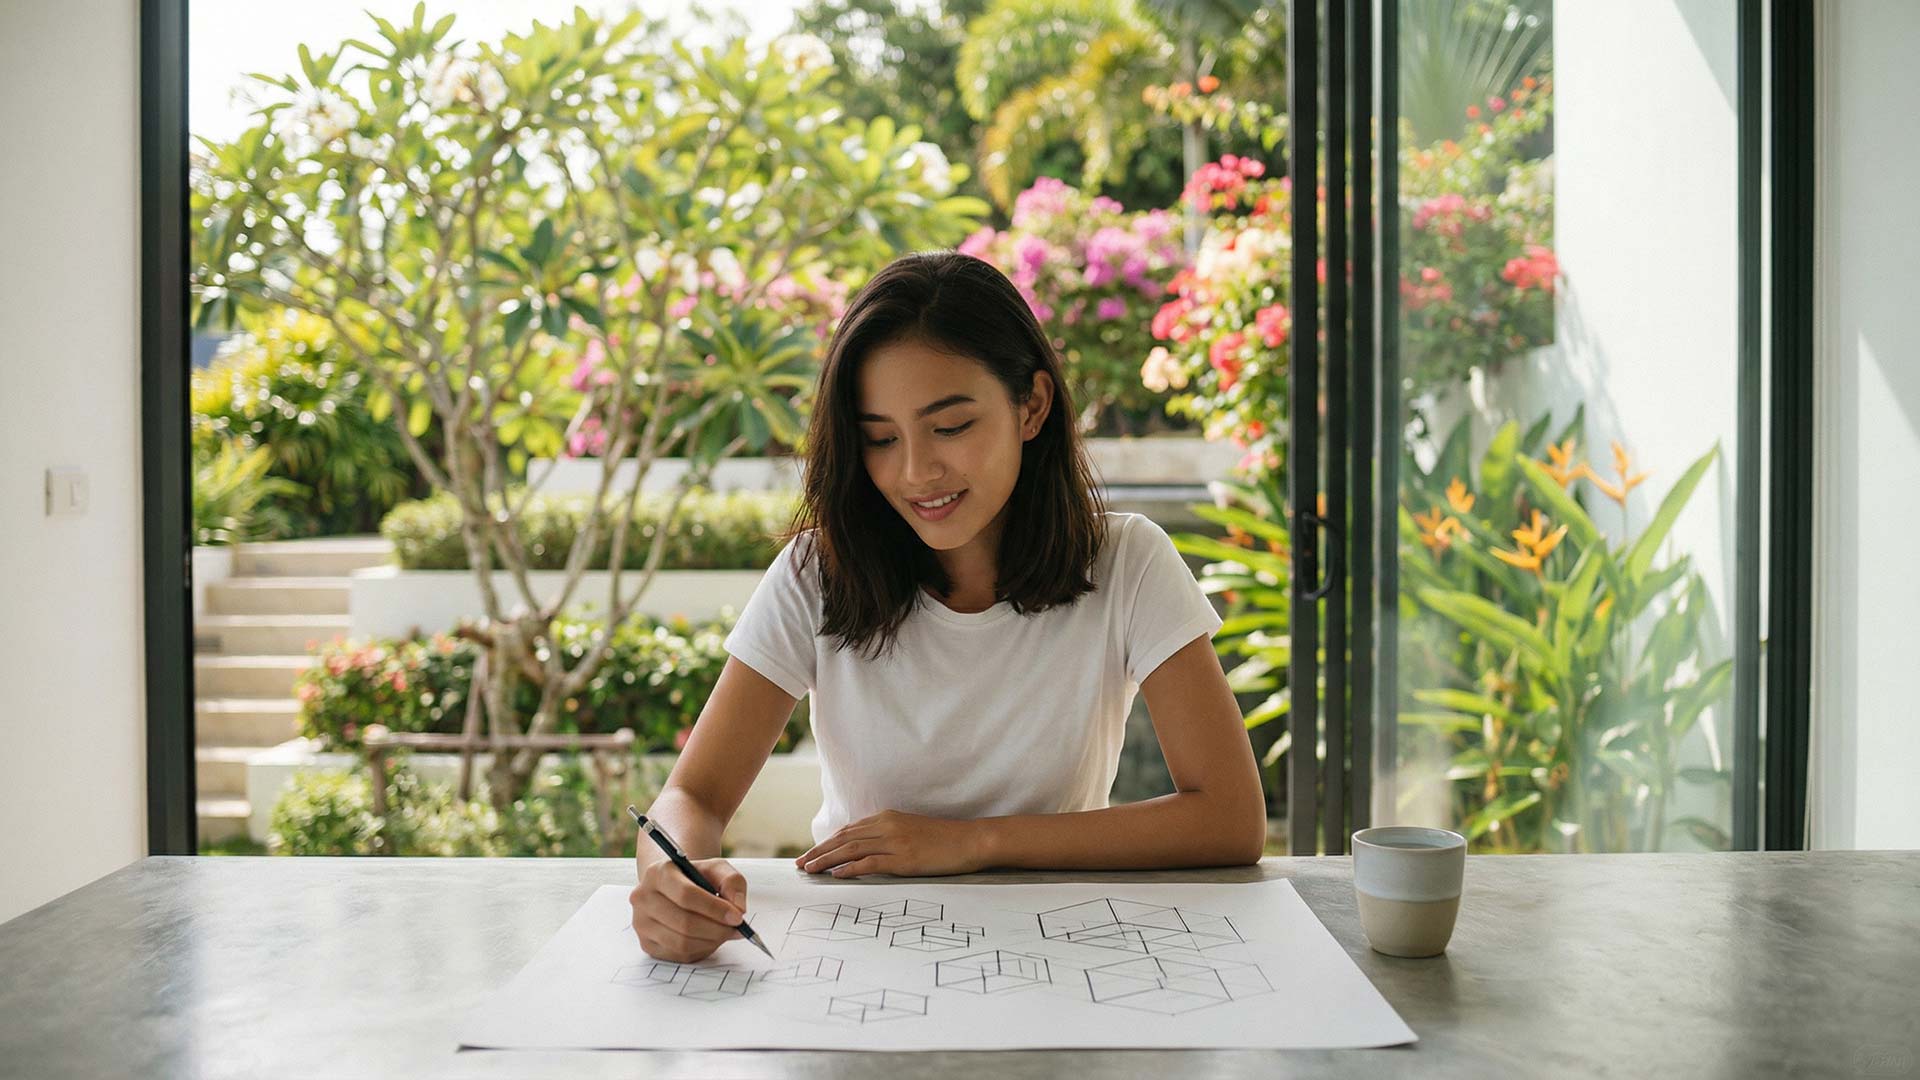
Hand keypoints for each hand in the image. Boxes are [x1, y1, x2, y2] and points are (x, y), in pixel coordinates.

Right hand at [629, 852, 747, 962]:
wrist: (675, 888)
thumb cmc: (696, 878)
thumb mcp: (717, 869)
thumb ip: (732, 882)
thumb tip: (738, 908)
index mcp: (658, 873)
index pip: (686, 895)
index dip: (715, 909)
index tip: (737, 916)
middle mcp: (643, 897)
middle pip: (684, 922)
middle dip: (717, 929)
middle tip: (736, 929)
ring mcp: (641, 923)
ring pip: (681, 942)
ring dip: (710, 941)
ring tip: (724, 933)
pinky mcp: (646, 943)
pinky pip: (678, 955)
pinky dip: (700, 950)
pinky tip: (709, 938)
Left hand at [794, 810, 988, 877]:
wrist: (969, 840)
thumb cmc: (942, 839)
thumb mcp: (910, 831)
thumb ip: (887, 836)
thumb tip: (864, 850)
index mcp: (887, 818)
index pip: (848, 830)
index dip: (826, 842)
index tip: (810, 854)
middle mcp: (887, 826)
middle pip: (844, 838)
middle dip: (819, 851)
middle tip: (800, 864)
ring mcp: (895, 841)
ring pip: (852, 849)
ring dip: (827, 860)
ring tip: (810, 870)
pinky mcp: (904, 858)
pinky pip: (871, 862)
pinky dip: (851, 868)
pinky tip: (837, 874)